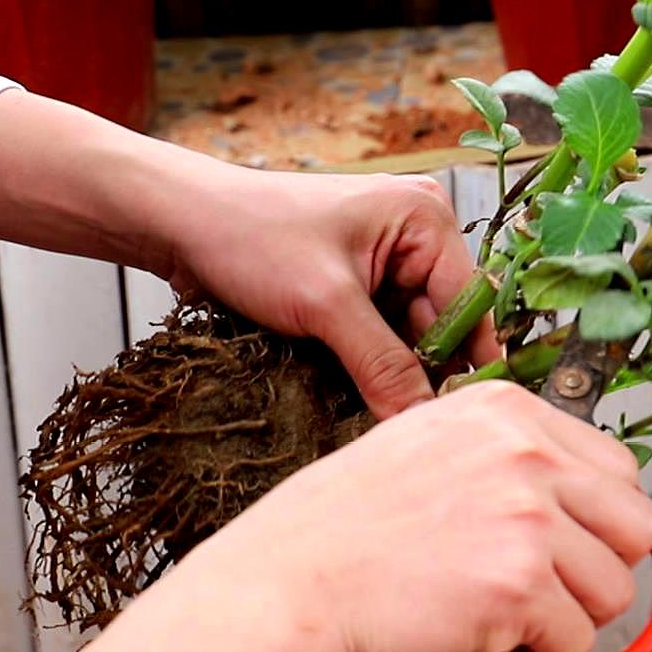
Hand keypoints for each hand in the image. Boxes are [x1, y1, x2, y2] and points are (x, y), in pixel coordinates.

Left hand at [159, 162, 498, 415]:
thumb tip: (422, 421)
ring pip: (410, 339)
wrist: (179, 224)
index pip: (471, 302)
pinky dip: (370, 369)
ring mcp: (384, 265)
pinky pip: (380, 339)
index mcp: (426, 219)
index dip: (468, 361)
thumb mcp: (325, 303)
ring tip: (383, 421)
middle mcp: (415, 238)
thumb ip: (382, 363)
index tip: (461, 420)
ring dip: (395, 377)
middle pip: (443, 325)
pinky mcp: (354, 290)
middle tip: (416, 432)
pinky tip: (360, 400)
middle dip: (426, 374)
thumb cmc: (251, 236)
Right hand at [177, 380, 651, 651]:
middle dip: (598, 572)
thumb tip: (590, 515)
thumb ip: (512, 467)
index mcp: (508, 410)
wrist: (287, 584)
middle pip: (635, 525)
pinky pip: (575, 643)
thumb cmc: (346, 529)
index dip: (596, 524)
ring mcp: (527, 515)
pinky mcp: (519, 583)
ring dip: (568, 622)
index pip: (617, 469)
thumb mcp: (434, 450)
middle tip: (546, 598)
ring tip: (507, 628)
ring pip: (614, 589)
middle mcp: (526, 451)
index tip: (564, 554)